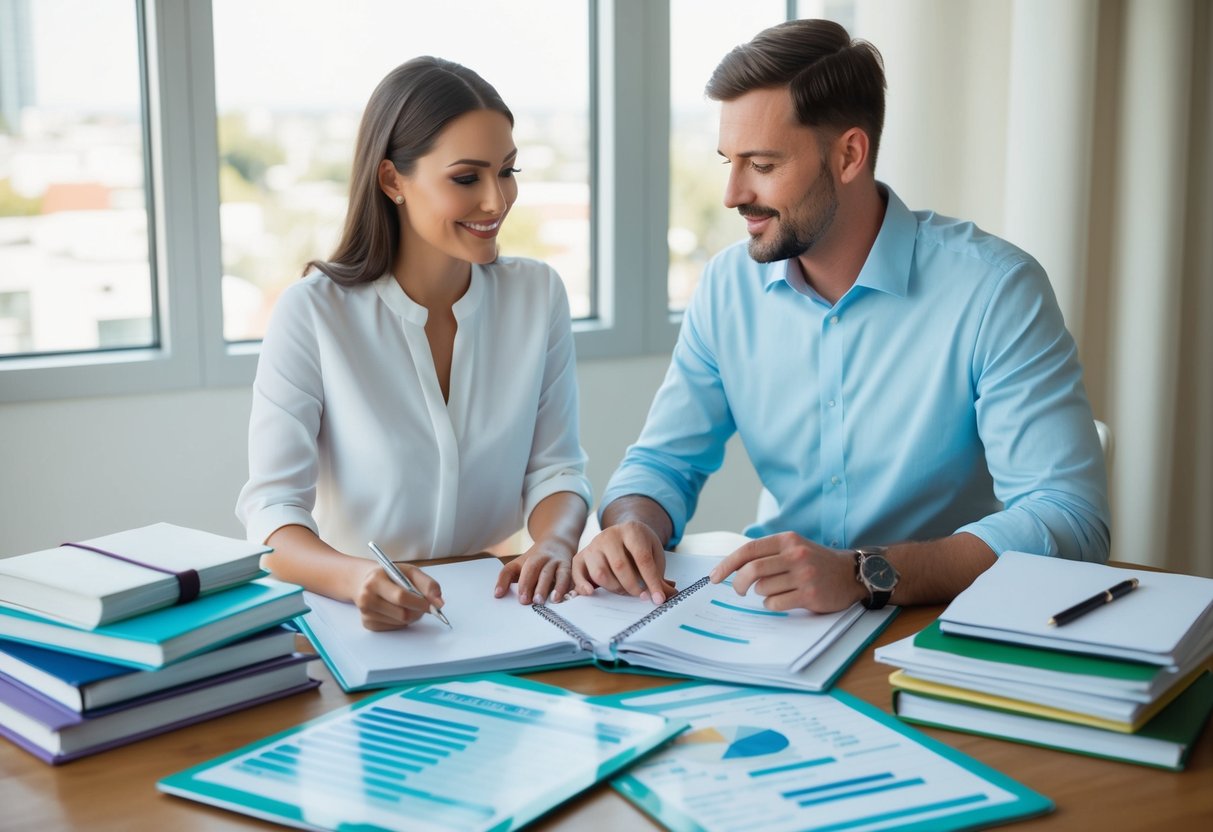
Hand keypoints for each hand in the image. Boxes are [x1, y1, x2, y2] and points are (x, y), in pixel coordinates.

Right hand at [351, 562, 443, 630]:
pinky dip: (401, 621)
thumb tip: (439, 602)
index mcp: (375, 580)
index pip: (401, 597)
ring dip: (411, 616)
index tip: (431, 604)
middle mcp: (366, 597)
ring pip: (400, 622)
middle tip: (423, 605)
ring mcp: (365, 612)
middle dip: (418, 611)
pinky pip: (394, 627)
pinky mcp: (367, 623)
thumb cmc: (390, 575)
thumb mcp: (409, 572)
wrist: (365, 581)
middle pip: (402, 614)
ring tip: (408, 604)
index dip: (420, 603)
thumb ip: (428, 584)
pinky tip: (397, 609)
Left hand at [494, 540, 573, 603]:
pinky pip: (568, 576)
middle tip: (526, 601)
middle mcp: (540, 558)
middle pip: (532, 567)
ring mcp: (555, 561)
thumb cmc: (536, 561)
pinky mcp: (568, 567)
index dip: (504, 581)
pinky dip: (566, 587)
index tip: (502, 595)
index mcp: (524, 560)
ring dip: (549, 586)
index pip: (511, 569)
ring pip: (551, 572)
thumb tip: (497, 595)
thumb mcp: (520, 566)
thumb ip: (508, 579)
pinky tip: (563, 597)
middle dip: (528, 584)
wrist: (558, 542)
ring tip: (547, 600)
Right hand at [573, 521, 676, 603]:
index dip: (651, 581)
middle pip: (620, 566)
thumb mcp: (654, 556)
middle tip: (641, 596)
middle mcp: (610, 535)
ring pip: (600, 572)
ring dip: (614, 588)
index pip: (642, 557)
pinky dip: (583, 585)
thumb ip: (659, 576)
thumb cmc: (639, 547)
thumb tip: (666, 596)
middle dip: (632, 587)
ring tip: (624, 590)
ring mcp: (593, 545)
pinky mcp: (581, 555)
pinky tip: (592, 593)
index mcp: (632, 530)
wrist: (623, 534)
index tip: (658, 598)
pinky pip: (578, 573)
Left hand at [709, 532, 862, 612]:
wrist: (851, 573)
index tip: (714, 577)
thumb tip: (732, 568)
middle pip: (752, 570)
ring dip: (761, 594)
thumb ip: (767, 553)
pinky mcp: (810, 594)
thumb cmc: (816, 561)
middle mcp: (795, 554)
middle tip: (737, 591)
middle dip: (737, 583)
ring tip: (775, 591)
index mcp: (787, 540)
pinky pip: (776, 603)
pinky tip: (783, 600)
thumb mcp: (793, 547)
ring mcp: (803, 574)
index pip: (748, 550)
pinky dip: (772, 604)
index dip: (727, 564)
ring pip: (763, 588)